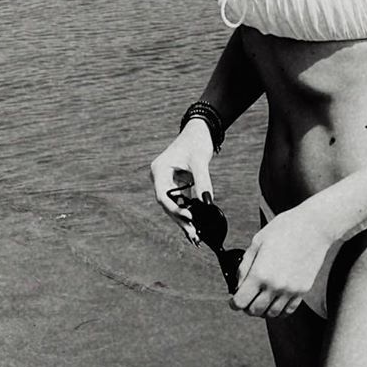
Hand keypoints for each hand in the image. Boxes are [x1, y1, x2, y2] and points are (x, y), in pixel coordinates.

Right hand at [149, 119, 214, 245]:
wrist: (200, 130)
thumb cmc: (197, 141)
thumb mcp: (200, 161)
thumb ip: (203, 181)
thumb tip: (207, 202)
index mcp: (159, 170)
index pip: (163, 195)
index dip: (174, 209)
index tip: (189, 218)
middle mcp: (159, 177)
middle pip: (167, 203)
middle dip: (179, 219)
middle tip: (193, 235)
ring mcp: (166, 181)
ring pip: (172, 204)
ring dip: (182, 219)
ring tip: (194, 236)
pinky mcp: (175, 183)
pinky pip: (179, 200)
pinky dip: (186, 211)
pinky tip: (194, 225)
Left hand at [231, 205, 331, 318]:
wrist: (314, 227)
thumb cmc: (286, 229)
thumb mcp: (257, 242)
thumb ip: (245, 266)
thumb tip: (238, 283)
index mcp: (260, 273)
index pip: (241, 302)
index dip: (234, 304)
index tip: (234, 302)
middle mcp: (275, 285)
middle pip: (255, 311)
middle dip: (247, 307)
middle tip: (246, 300)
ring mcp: (290, 290)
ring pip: (272, 314)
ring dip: (263, 310)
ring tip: (261, 300)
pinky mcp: (302, 290)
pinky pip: (288, 310)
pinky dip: (279, 310)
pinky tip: (275, 301)